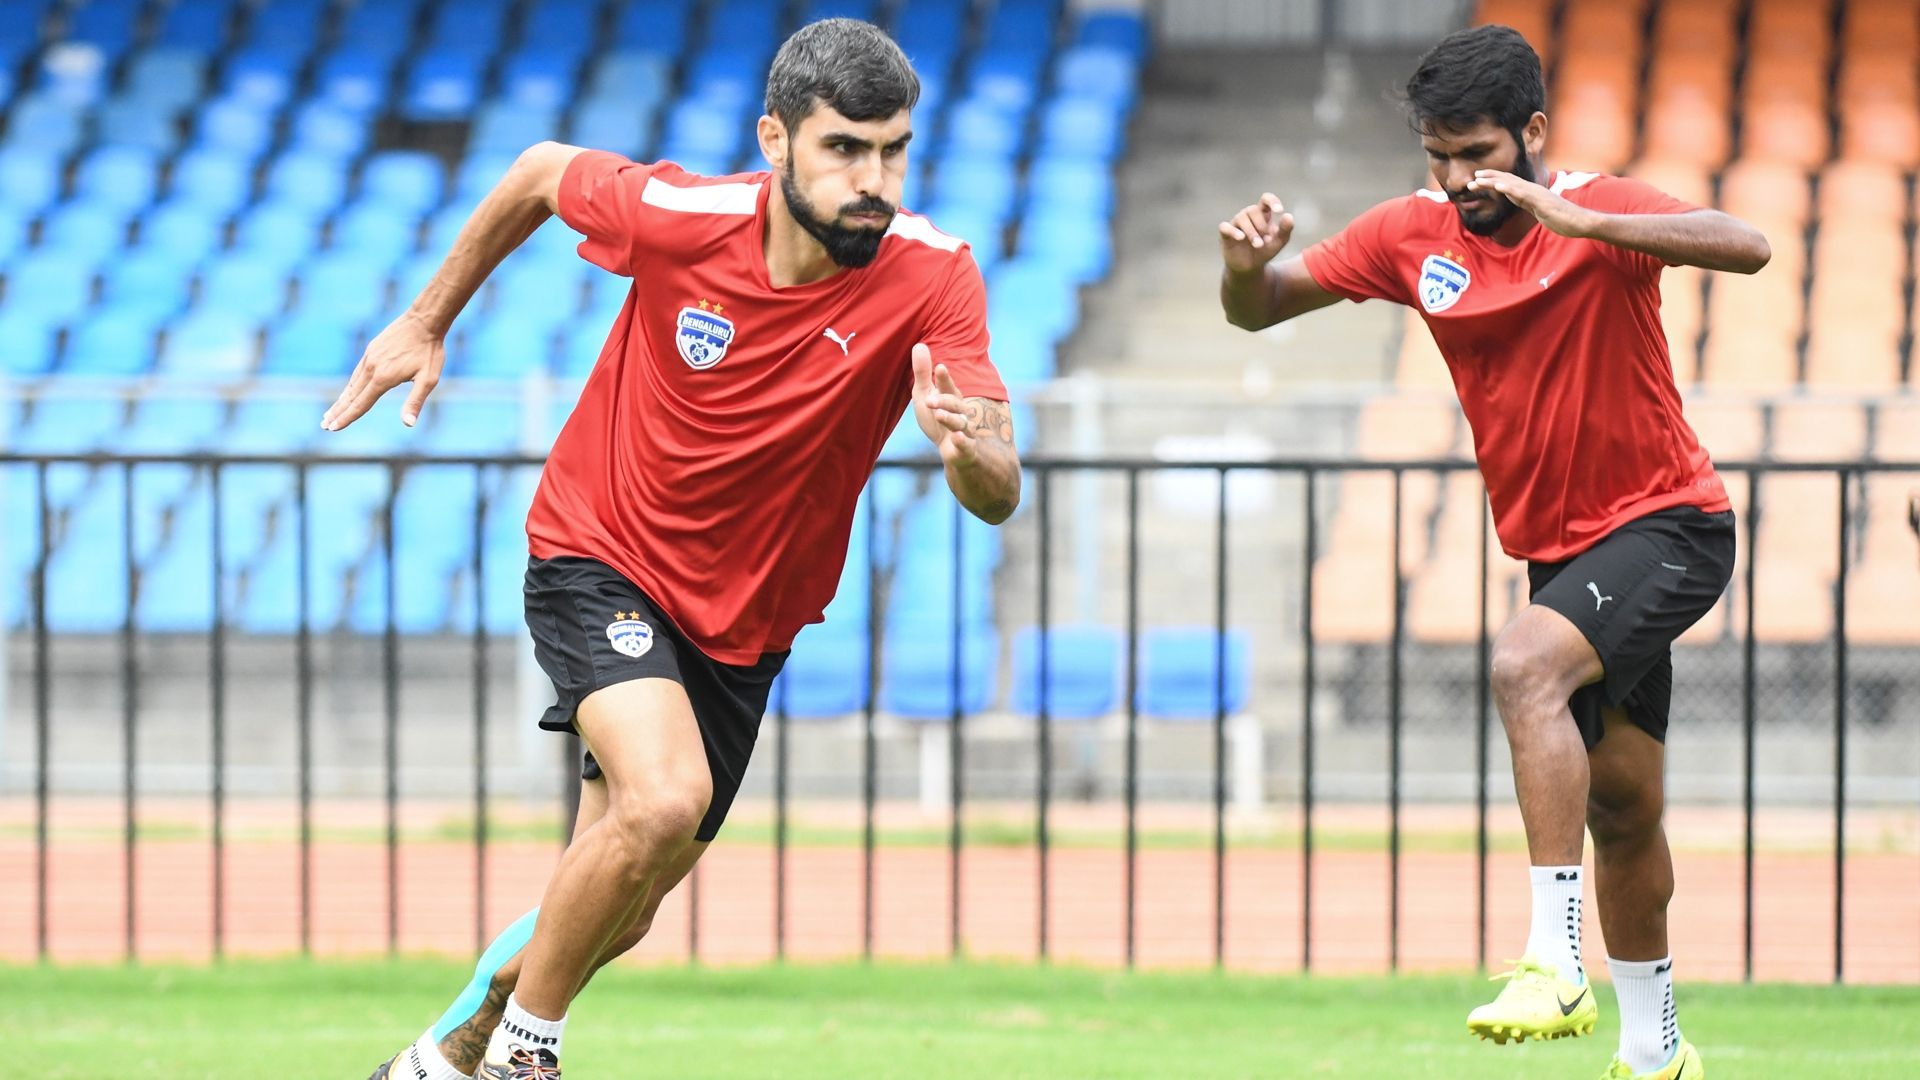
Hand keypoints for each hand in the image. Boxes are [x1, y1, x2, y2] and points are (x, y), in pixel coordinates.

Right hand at [322, 311, 445, 430]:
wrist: (424, 320)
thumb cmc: (429, 352)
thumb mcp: (428, 379)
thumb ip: (415, 402)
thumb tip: (408, 424)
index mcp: (383, 378)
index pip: (360, 404)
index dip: (347, 418)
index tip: (333, 428)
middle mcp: (371, 368)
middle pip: (351, 396)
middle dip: (337, 412)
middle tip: (324, 425)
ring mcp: (369, 357)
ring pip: (352, 384)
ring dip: (341, 399)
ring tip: (331, 412)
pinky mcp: (371, 350)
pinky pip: (357, 372)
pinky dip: (350, 385)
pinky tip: (350, 391)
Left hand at [910, 343, 977, 467]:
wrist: (953, 451)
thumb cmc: (937, 419)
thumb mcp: (925, 396)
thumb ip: (922, 374)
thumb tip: (919, 344)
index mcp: (950, 397)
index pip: (948, 386)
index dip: (944, 378)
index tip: (939, 368)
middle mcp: (960, 412)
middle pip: (955, 403)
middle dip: (944, 400)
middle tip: (929, 400)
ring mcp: (964, 430)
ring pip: (960, 422)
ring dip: (950, 418)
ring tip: (938, 414)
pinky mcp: (966, 449)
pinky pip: (967, 445)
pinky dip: (962, 441)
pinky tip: (956, 437)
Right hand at [1218, 192, 1293, 274]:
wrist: (1250, 268)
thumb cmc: (1265, 251)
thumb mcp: (1279, 242)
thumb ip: (1286, 229)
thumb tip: (1288, 216)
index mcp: (1262, 214)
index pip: (1266, 199)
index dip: (1272, 201)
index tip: (1279, 211)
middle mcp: (1248, 216)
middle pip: (1253, 210)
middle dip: (1262, 225)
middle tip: (1267, 240)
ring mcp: (1235, 224)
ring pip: (1241, 218)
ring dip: (1252, 232)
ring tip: (1258, 245)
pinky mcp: (1225, 234)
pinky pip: (1225, 227)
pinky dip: (1233, 231)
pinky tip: (1241, 237)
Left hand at [1466, 170, 1600, 237]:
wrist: (1581, 222)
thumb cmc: (1563, 218)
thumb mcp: (1540, 211)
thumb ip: (1528, 204)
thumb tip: (1517, 199)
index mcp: (1532, 193)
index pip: (1510, 184)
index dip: (1495, 179)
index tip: (1479, 178)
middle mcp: (1533, 190)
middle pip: (1508, 181)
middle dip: (1490, 178)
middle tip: (1473, 177)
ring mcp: (1537, 195)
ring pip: (1512, 185)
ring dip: (1494, 181)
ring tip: (1478, 179)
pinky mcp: (1541, 202)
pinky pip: (1523, 194)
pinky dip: (1510, 189)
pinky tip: (1498, 186)